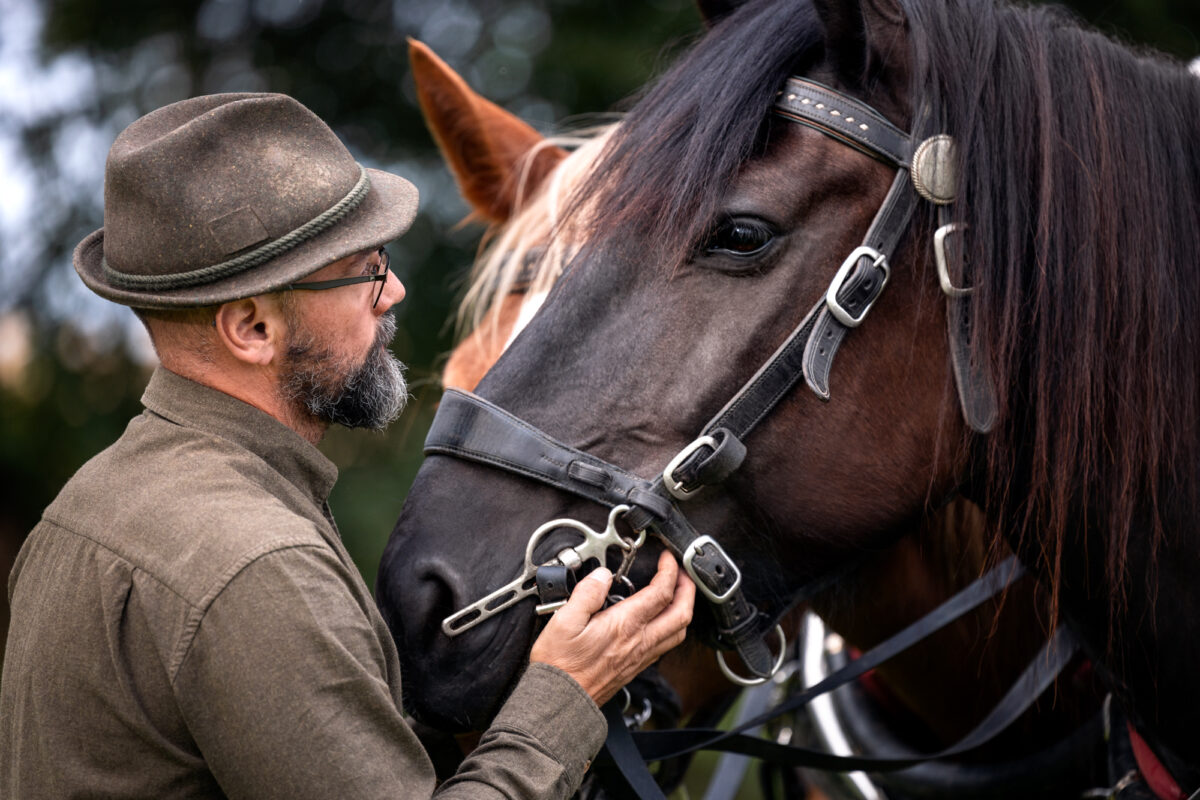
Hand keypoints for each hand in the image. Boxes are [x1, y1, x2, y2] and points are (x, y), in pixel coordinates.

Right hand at [528, 550, 694, 704]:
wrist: (561, 700)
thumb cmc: (560, 665)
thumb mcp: (564, 621)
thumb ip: (586, 594)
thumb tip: (602, 575)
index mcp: (624, 625)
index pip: (661, 592)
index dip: (669, 570)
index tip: (666, 557)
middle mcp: (639, 641)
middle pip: (682, 612)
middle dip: (688, 587)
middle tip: (682, 571)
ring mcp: (641, 656)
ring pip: (678, 631)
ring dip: (684, 607)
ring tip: (677, 593)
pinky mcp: (636, 666)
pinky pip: (666, 644)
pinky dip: (672, 626)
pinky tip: (660, 620)